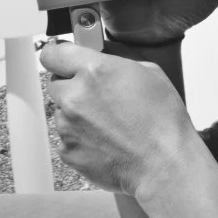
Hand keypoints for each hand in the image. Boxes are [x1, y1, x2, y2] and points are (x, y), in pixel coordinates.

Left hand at [41, 41, 192, 194]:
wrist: (164, 163)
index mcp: (95, 71)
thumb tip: (104, 63)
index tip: (60, 57)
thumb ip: (117, 64)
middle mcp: (75, 96)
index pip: (53, 54)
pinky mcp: (68, 151)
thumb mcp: (150, 73)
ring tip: (108, 123)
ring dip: (77, 113)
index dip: (57, 55)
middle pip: (55, 83)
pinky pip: (66, 137)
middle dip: (71, 85)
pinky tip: (106, 140)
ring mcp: (67, 126)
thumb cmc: (163, 121)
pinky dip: (81, 137)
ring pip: (61, 112)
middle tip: (95, 94)